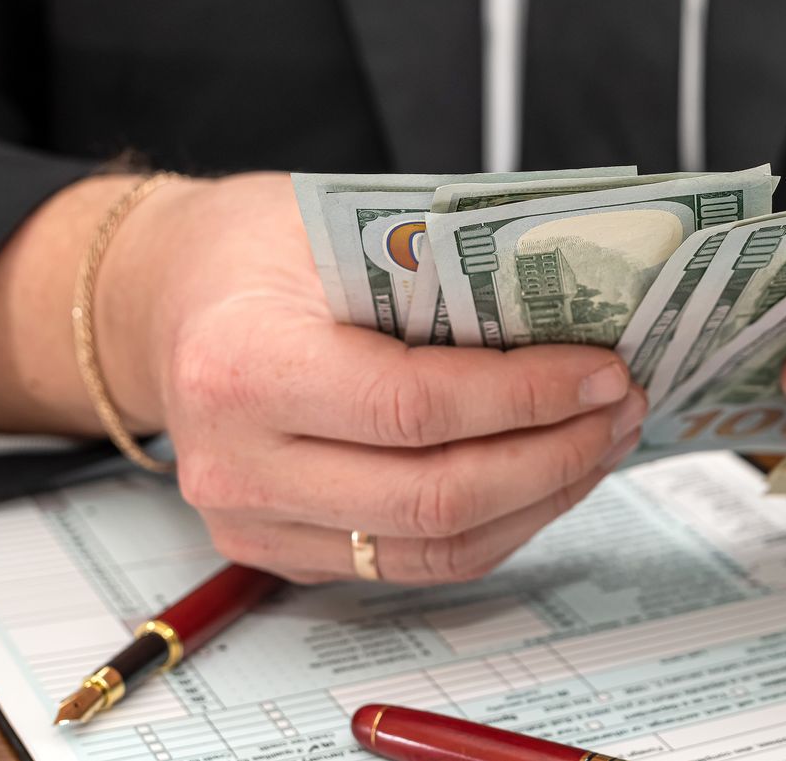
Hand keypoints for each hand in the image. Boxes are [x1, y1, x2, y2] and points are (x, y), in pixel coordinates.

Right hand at [101, 173, 645, 582]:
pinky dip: (496, 523)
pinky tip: (545, 473)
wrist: (165, 300)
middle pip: (432, 495)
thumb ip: (443, 269)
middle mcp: (237, 462)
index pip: (412, 406)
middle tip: (621, 405)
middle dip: (553, 453)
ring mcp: (254, 522)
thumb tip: (576, 301)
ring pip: (434, 548)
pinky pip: (412, 561)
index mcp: (243, 364)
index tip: (603, 369)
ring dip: (540, 498)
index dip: (526, 396)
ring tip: (602, 439)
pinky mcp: (281, 553)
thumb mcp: (339, 224)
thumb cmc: (254, 249)